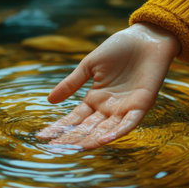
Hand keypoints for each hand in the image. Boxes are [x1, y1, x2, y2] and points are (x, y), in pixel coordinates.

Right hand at [36, 22, 180, 148]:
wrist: (146, 37)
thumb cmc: (119, 48)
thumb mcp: (90, 66)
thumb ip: (72, 83)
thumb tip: (49, 100)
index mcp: (95, 98)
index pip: (75, 118)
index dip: (60, 127)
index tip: (42, 136)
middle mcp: (108, 108)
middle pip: (88, 128)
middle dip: (72, 138)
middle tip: (55, 149)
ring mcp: (125, 108)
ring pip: (106, 129)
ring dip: (92, 139)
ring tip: (76, 148)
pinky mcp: (142, 105)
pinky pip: (129, 122)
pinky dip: (117, 131)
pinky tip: (104, 139)